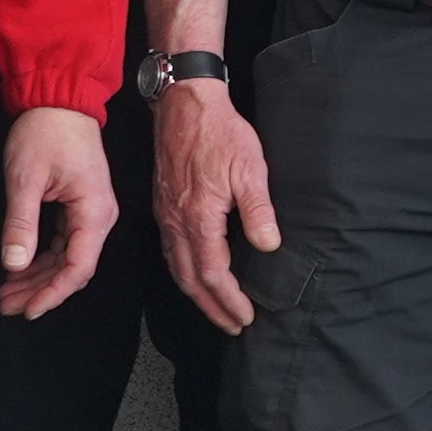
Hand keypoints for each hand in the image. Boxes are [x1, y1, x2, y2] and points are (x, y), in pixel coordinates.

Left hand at [0, 105, 118, 318]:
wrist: (59, 99)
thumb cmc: (47, 132)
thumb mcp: (25, 179)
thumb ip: (21, 224)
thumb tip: (15, 264)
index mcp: (93, 212)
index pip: (77, 267)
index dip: (52, 293)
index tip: (27, 309)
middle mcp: (98, 217)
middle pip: (72, 267)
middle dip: (39, 289)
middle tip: (6, 305)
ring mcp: (89, 212)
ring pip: (65, 257)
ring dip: (37, 276)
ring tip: (6, 292)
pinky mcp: (77, 206)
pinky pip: (61, 242)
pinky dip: (40, 257)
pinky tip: (19, 267)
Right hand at [154, 76, 276, 329]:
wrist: (185, 104)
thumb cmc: (220, 133)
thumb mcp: (249, 167)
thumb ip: (258, 210)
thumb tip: (269, 245)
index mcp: (198, 217)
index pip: (213, 274)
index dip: (229, 300)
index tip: (245, 317)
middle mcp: (176, 222)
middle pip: (191, 280)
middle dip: (212, 308)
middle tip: (232, 326)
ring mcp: (165, 215)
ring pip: (177, 268)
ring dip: (197, 294)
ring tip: (216, 310)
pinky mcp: (162, 206)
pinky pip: (170, 251)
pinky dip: (184, 273)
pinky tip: (196, 276)